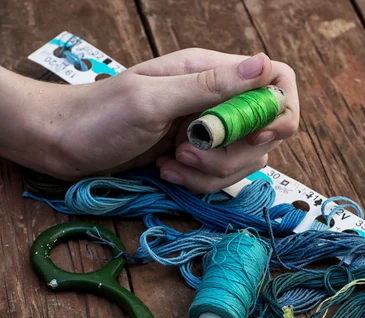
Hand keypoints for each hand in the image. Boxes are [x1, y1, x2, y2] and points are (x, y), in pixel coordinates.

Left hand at [0, 49, 298, 192]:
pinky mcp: (193, 159)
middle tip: (186, 152)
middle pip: (263, 133)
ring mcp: (205, 133)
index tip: (257, 134)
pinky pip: (217, 179)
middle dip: (231, 155)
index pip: (274, 81)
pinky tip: (166, 172)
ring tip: (170, 164)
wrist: (65, 143)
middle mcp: (214, 102)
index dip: (278, 110)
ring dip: (210, 173)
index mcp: (209, 73)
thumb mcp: (153, 98)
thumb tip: (263, 66)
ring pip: (242, 162)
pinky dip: (196, 183)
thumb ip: (208, 86)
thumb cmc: (101, 116)